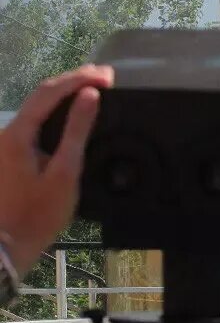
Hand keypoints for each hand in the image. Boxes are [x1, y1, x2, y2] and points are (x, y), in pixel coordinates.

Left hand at [0, 65, 113, 273]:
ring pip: (37, 106)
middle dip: (73, 80)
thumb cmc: (38, 213)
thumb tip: (90, 96)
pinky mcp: (11, 153)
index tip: (108, 75)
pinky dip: (57, 109)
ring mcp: (7, 142)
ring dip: (65, 92)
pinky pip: (35, 120)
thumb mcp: (65, 172)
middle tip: (105, 76)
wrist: (5, 247)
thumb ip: (77, 130)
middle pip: (40, 95)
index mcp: (18, 133)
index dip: (79, 78)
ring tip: (94, 86)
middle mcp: (7, 132)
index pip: (50, 92)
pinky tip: (73, 111)